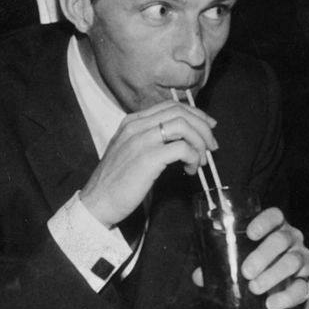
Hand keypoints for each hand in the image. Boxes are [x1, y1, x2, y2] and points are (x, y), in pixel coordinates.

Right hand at [80, 100, 216, 226]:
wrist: (97, 202)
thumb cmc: (117, 181)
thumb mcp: (131, 151)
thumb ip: (151, 139)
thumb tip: (185, 138)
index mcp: (132, 122)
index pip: (171, 106)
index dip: (195, 114)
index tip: (209, 127)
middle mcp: (136, 126)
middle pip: (180, 112)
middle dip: (203, 127)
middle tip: (212, 146)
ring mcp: (141, 140)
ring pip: (183, 126)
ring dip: (200, 142)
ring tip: (201, 161)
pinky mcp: (148, 158)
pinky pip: (183, 148)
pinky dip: (194, 157)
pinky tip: (190, 169)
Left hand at [191, 207, 308, 308]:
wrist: (283, 290)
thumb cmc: (260, 267)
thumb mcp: (243, 260)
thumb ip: (222, 264)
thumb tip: (199, 275)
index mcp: (275, 229)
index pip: (275, 216)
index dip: (264, 221)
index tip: (250, 233)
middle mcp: (292, 240)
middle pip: (282, 239)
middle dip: (263, 254)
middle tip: (246, 271)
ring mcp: (302, 259)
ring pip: (292, 261)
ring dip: (273, 275)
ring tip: (255, 288)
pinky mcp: (308, 281)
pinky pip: (301, 287)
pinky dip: (286, 297)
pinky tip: (271, 303)